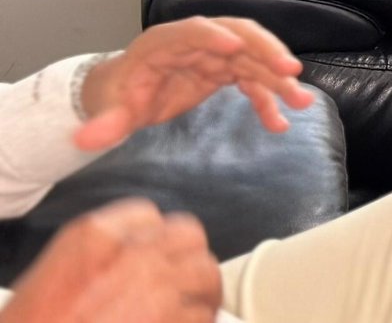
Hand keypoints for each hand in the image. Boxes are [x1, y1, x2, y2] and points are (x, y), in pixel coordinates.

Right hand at [1, 199, 220, 322]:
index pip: (148, 216)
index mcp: (93, 236)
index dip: (153, 240)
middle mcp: (131, 252)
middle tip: (182, 283)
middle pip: (187, 236)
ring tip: (193, 310)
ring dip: (201, 293)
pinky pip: (200, 315)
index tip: (153, 259)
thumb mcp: (48, 280)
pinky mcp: (171, 321)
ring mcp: (156, 287)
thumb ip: (97, 258)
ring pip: (206, 272)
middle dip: (186, 259)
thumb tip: (131, 258)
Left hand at [76, 17, 313, 151]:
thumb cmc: (117, 94)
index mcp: (164, 42)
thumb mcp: (109, 109)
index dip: (213, 36)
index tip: (235, 47)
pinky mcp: (226, 72)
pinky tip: (280, 123)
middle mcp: (198, 42)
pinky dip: (268, 100)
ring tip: (302, 100)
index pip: (193, 31)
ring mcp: (216, 56)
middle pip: (238, 37)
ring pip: (255, 59)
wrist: (126, 94)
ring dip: (279, 78)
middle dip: (266, 51)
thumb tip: (86, 139)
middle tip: (290, 70)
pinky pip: (253, 82)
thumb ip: (104, 124)